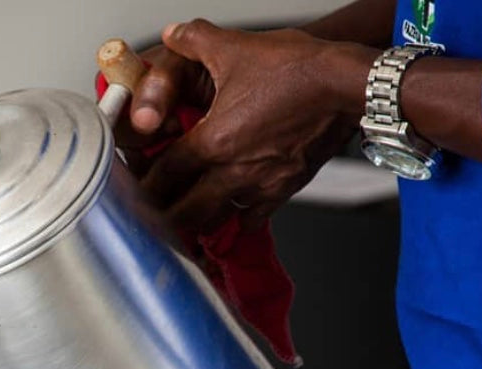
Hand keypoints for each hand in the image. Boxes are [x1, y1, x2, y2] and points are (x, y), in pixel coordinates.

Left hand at [131, 20, 370, 232]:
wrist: (348, 86)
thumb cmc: (298, 70)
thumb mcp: (236, 47)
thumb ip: (195, 39)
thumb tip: (174, 34)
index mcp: (214, 141)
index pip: (164, 174)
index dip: (142, 184)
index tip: (133, 190)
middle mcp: (234, 170)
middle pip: (185, 212)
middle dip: (165, 216)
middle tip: (152, 216)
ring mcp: (261, 184)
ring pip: (217, 219)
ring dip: (198, 221)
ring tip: (184, 220)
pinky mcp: (285, 188)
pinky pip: (253, 217)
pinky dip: (238, 218)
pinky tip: (231, 212)